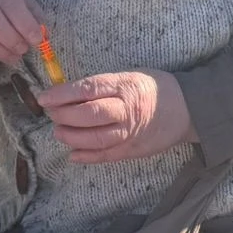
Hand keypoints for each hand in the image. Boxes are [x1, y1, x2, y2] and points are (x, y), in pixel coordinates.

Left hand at [38, 70, 196, 164]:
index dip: (62, 94)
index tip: (44, 97)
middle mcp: (126, 110)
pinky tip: (72, 154)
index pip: (87, 89)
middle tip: (51, 114)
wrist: (188, 109)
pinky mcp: (133, 149)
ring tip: (59, 132)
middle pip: (88, 115)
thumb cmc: (156, 87)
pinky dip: (86, 156)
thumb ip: (103, 85)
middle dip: (63, 115)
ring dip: (71, 137)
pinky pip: (106, 156)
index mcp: (125, 86)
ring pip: (94, 138)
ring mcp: (130, 132)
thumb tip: (70, 93)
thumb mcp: (130, 76)